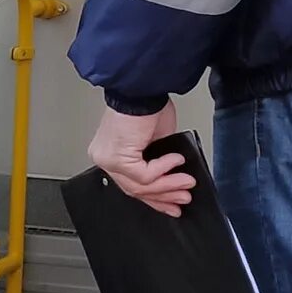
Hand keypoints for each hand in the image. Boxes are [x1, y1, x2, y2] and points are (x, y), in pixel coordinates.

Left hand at [89, 101, 192, 217]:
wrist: (143, 89)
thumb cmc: (147, 106)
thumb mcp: (154, 141)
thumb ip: (156, 162)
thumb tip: (171, 179)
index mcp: (110, 155)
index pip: (131, 185)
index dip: (155, 197)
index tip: (172, 204)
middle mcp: (105, 159)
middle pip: (135, 190)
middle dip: (164, 196)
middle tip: (183, 198)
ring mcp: (108, 160)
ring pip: (141, 186)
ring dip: (169, 186)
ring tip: (186, 182)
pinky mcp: (118, 158)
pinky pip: (145, 175)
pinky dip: (165, 169)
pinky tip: (176, 160)